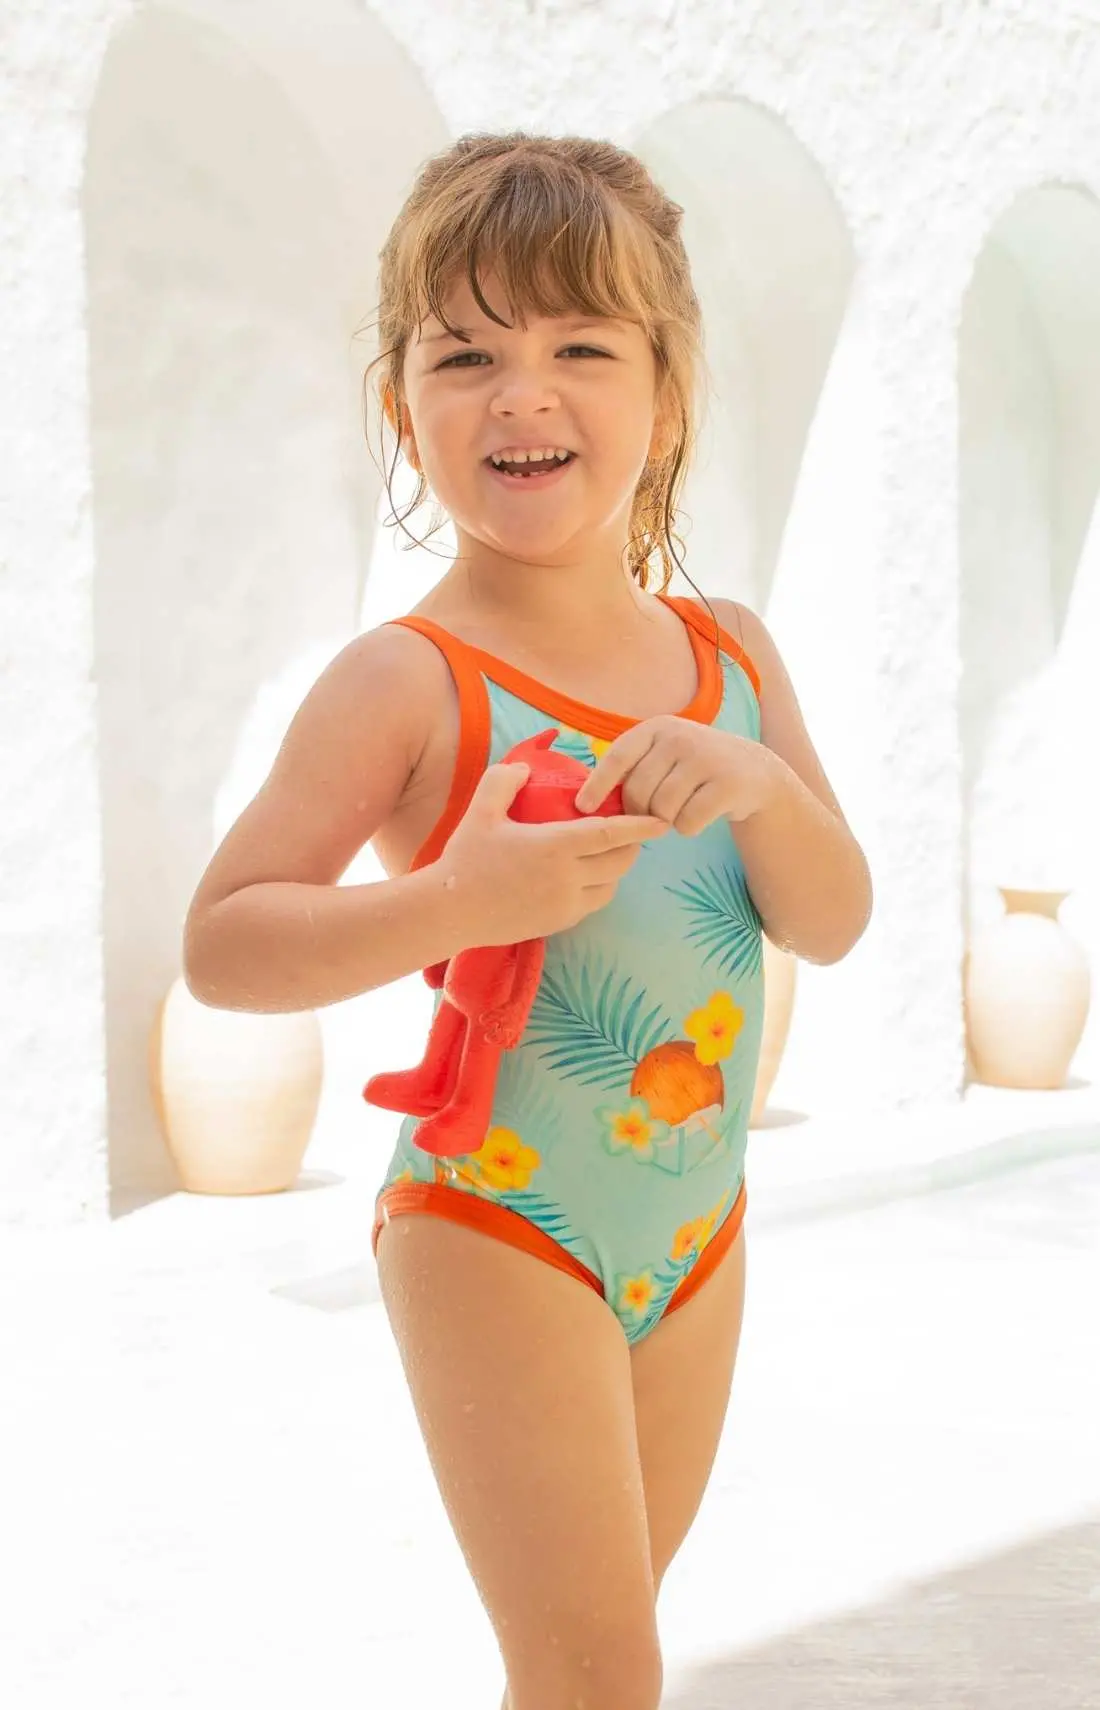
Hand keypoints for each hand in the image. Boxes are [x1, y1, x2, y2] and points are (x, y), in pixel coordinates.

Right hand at [437, 762, 669, 946]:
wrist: (449, 912)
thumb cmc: (465, 858)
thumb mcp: (481, 811)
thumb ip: (504, 780)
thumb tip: (527, 767)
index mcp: (555, 847)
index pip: (610, 834)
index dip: (640, 827)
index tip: (661, 822)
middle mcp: (567, 878)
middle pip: (619, 862)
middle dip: (632, 847)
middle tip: (632, 832)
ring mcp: (565, 905)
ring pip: (609, 887)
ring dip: (615, 869)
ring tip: (606, 854)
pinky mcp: (558, 923)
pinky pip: (591, 904)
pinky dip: (597, 888)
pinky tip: (584, 876)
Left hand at [573, 716, 775, 835]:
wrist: (754, 771)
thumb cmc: (694, 768)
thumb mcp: (663, 754)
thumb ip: (632, 767)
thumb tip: (586, 800)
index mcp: (658, 728)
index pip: (618, 756)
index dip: (598, 784)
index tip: (582, 807)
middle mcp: (680, 737)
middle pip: (638, 792)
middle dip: (640, 812)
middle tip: (655, 813)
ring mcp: (705, 759)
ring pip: (662, 811)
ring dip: (667, 821)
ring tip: (682, 808)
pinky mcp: (726, 784)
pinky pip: (688, 823)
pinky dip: (689, 828)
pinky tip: (701, 815)